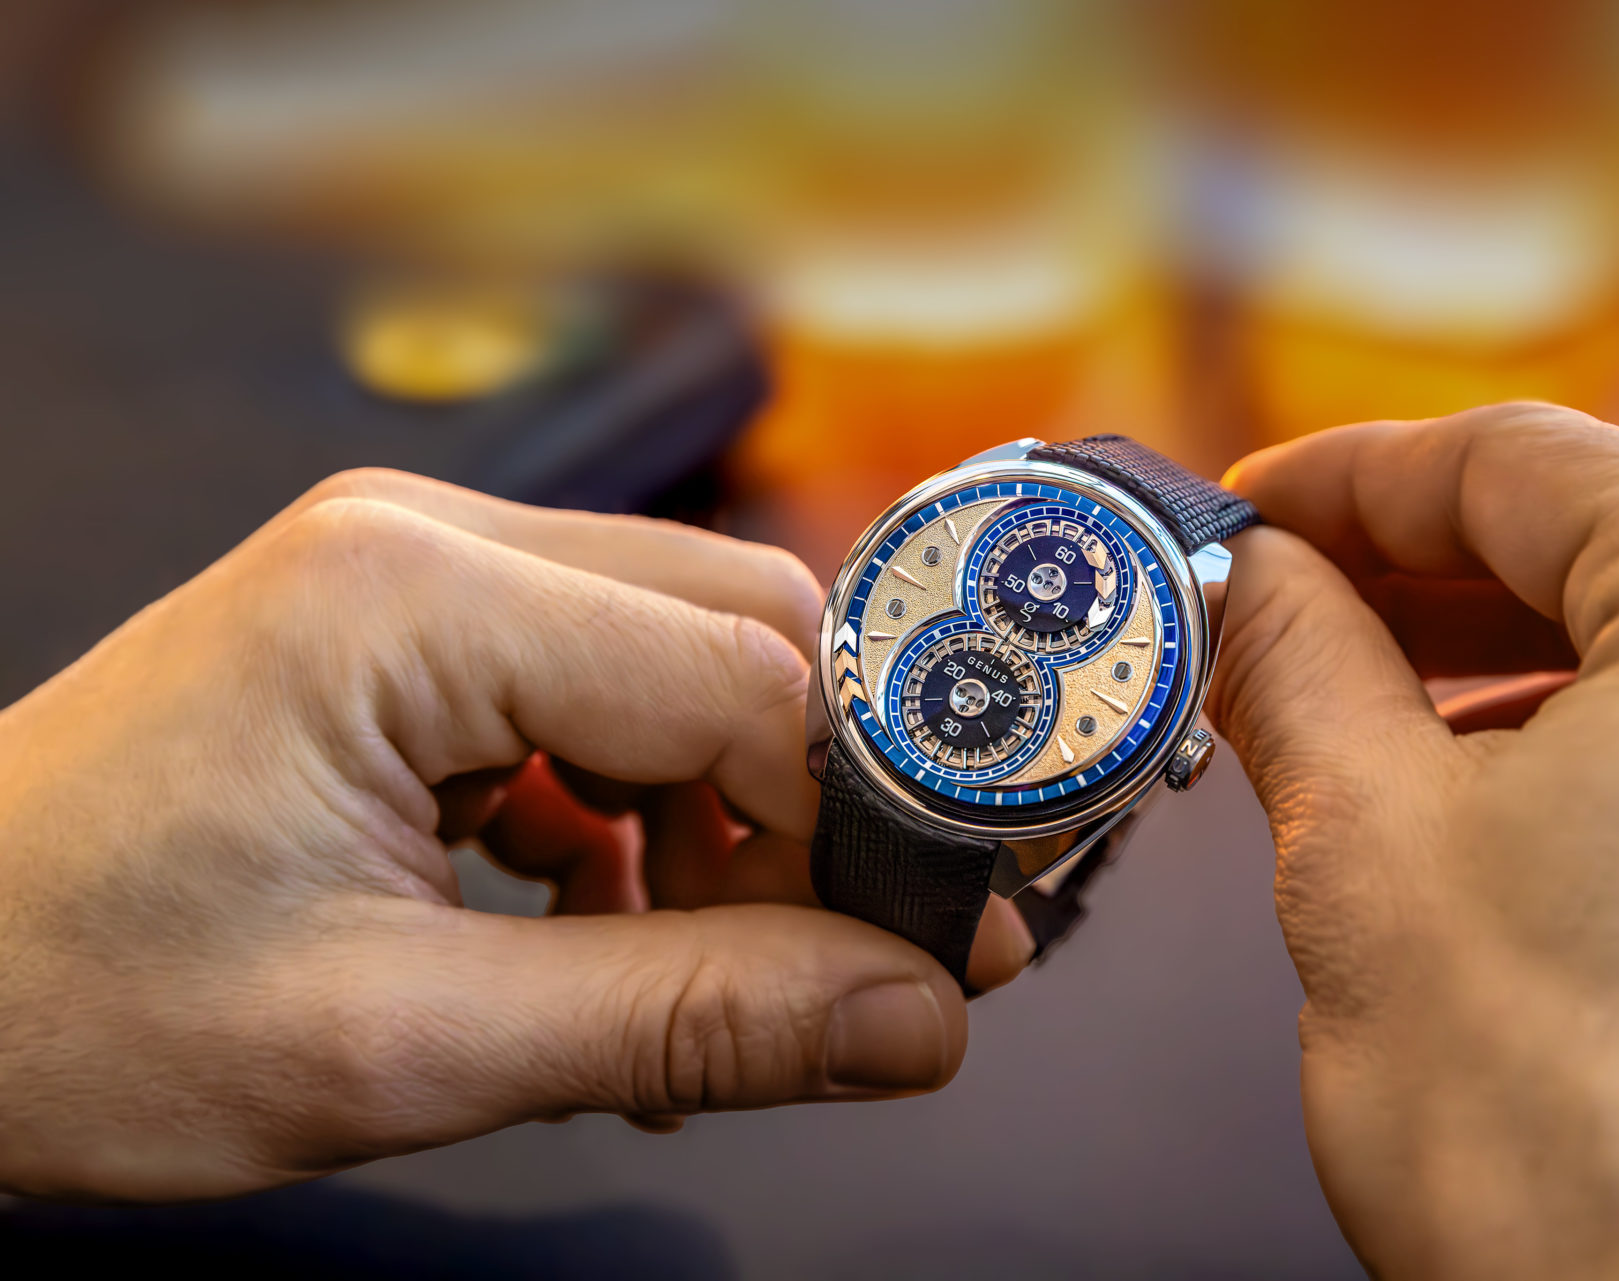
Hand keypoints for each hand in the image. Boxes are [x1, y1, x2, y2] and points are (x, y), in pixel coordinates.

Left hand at [0, 471, 1001, 1201]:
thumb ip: (687, 1017)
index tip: (942, 947)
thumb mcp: (405, 1044)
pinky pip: (598, 704)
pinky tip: (601, 938)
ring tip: (686, 990)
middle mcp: (424, 542)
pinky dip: (640, 826)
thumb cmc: (72, 1009)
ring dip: (726, 831)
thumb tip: (909, 1015)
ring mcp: (413, 580)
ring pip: (680, 672)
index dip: (865, 820)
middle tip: (838, 971)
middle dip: (808, 816)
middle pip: (736, 637)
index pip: (745, 674)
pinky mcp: (406, 641)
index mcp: (411, 594)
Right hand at [1213, 404, 1618, 1277]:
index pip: (1505, 460)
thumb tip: (1241, 589)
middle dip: (1391, 571)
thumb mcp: (1367, 841)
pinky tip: (1448, 782)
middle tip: (1254, 611)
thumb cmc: (1570, 1129)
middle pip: (1576, 537)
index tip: (1234, 517)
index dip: (1333, 478)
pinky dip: (1546, 731)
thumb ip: (1292, 665)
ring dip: (1461, 654)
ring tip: (1323, 702)